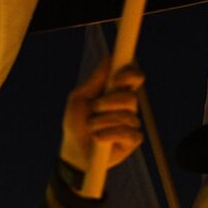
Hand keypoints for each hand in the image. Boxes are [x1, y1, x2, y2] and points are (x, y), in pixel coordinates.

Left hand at [60, 56, 144, 172]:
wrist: (73, 150)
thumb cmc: (76, 122)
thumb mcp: (80, 98)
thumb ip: (95, 80)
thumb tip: (109, 57)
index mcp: (116, 92)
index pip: (133, 77)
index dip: (129, 74)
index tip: (116, 78)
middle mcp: (127, 106)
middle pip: (131, 96)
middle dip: (110, 101)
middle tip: (95, 107)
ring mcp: (131, 123)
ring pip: (127, 116)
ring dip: (103, 121)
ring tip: (91, 128)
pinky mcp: (133, 141)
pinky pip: (128, 133)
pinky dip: (110, 134)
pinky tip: (98, 138)